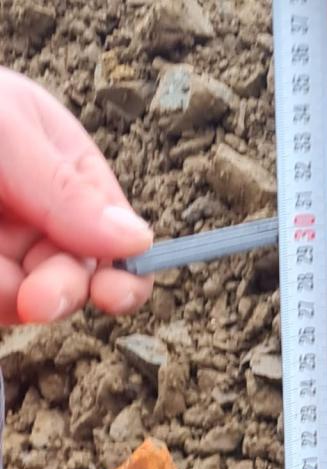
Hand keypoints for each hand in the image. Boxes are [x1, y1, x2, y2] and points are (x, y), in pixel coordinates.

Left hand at [0, 68, 153, 325]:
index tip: (115, 292)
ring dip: (8, 292)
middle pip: (73, 274)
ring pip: (25, 297)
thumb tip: (136, 239)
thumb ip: (67, 190)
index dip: (123, 267)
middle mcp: (33, 216)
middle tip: (41, 300)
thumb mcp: (4, 131)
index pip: (112, 230)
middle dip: (61, 290)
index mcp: (59, 170)